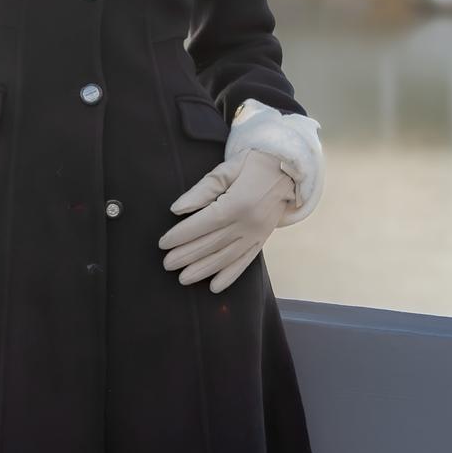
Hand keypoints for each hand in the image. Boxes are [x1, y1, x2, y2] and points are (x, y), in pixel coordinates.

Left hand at [158, 147, 297, 292]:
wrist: (289, 170)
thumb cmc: (253, 165)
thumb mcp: (227, 168)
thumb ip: (202, 190)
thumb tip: (177, 209)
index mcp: (237, 203)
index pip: (202, 224)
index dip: (180, 235)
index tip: (163, 243)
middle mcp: (248, 223)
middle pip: (211, 244)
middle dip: (186, 256)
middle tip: (167, 264)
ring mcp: (256, 235)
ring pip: (226, 258)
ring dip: (203, 270)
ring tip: (183, 278)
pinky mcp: (262, 241)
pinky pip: (245, 262)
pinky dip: (229, 276)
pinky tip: (214, 287)